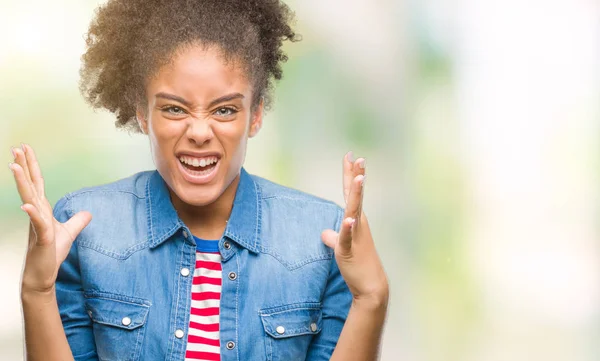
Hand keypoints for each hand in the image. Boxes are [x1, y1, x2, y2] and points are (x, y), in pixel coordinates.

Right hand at [9, 144, 91, 294]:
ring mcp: (37, 224)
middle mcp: (37, 213)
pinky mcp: (42, 237)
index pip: (37, 183)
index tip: (25, 148)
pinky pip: (37, 222)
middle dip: (24, 166)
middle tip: (16, 147)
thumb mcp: (69, 233)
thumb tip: (88, 212)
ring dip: (23, 182)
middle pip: (30, 185)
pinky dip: (32, 213)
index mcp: (42, 209)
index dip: (32, 166)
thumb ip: (78, 221)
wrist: (43, 274)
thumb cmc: (51, 253)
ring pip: (29, 198)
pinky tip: (26, 204)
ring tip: (15, 166)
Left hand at [321, 152, 388, 306]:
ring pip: (354, 211)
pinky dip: (348, 228)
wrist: (370, 286)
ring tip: (358, 178)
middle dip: (356, 176)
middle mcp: (358, 224)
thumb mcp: (341, 247)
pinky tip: (349, 219)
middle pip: (355, 196)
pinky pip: (347, 237)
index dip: (350, 175)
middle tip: (358, 158)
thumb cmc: (358, 265)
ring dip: (356, 195)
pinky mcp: (349, 250)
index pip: (352, 194)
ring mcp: (355, 236)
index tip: (350, 156)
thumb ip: (334, 237)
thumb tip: (325, 232)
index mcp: (356, 221)